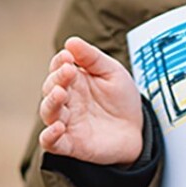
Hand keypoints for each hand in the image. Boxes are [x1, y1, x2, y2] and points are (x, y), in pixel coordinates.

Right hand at [38, 37, 143, 164]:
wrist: (138, 130)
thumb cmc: (121, 99)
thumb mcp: (112, 72)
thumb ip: (92, 58)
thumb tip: (70, 42)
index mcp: (74, 81)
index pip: (58, 68)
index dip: (59, 62)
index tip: (68, 56)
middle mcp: (66, 101)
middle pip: (50, 88)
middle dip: (57, 79)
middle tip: (68, 71)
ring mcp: (67, 122)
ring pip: (48, 112)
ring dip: (51, 102)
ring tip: (60, 93)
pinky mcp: (71, 144)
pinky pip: (51, 142)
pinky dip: (49, 136)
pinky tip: (57, 127)